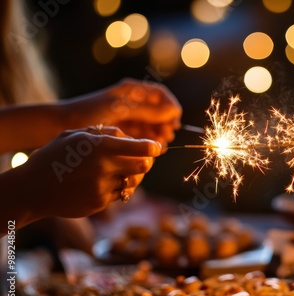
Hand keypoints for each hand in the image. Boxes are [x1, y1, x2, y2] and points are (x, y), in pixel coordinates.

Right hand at [16, 126, 161, 219]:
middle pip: (144, 167)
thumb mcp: (76, 135)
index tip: (156, 148)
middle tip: (144, 160)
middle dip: (146, 163)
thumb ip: (105, 133)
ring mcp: (103, 188)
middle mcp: (104, 168)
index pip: (141, 148)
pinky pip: (119, 194)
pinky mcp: (100, 203)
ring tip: (120, 171)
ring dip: (131, 177)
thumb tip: (130, 138)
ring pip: (133, 182)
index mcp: (100, 147)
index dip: (153, 148)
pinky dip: (117, 188)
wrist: (32, 188)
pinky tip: (103, 183)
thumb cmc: (55, 156)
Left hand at [63, 79, 181, 148]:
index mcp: (132, 90)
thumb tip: (173, 112)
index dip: (170, 106)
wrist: (60, 125)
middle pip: (159, 111)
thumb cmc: (89, 112)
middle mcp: (132, 102)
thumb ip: (148, 111)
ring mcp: (128, 117)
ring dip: (159, 134)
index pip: (160, 95)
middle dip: (166, 123)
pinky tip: (151, 149)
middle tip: (167, 135)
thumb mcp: (121, 109)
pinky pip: (142, 135)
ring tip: (160, 145)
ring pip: (152, 125)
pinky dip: (149, 141)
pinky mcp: (123, 131)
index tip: (174, 120)